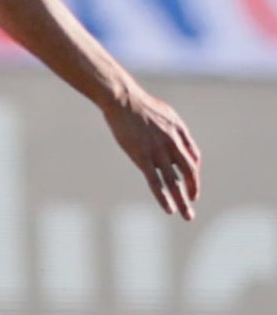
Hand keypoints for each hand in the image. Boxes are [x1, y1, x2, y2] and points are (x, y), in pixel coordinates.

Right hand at [103, 88, 201, 219]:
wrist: (122, 98)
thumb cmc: (138, 103)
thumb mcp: (163, 112)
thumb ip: (172, 127)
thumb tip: (176, 139)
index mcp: (179, 132)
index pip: (193, 157)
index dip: (193, 171)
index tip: (190, 182)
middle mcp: (173, 144)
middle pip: (189, 172)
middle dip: (193, 189)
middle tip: (193, 201)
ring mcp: (158, 151)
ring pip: (174, 181)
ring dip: (182, 200)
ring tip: (187, 216)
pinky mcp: (142, 157)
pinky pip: (156, 182)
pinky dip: (163, 197)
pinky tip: (169, 209)